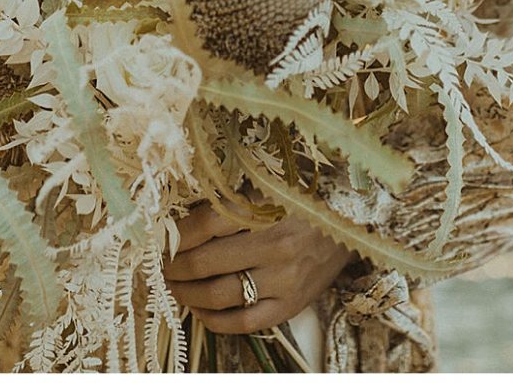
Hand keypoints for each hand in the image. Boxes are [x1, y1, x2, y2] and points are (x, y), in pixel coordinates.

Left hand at [161, 200, 358, 334]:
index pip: (203, 226)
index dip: (175, 235)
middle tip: (162, 264)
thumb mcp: (268, 190)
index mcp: (267, 211)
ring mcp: (283, 281)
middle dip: (173, 266)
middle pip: (204, 263)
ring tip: (175, 286)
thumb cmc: (302, 202)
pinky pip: (243, 323)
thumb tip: (180, 222)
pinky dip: (214, 320)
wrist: (351, 224)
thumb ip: (230, 203)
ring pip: (218, 295)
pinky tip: (200, 310)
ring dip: (186, 293)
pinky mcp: (291, 306)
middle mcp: (275, 248)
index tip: (162, 238)